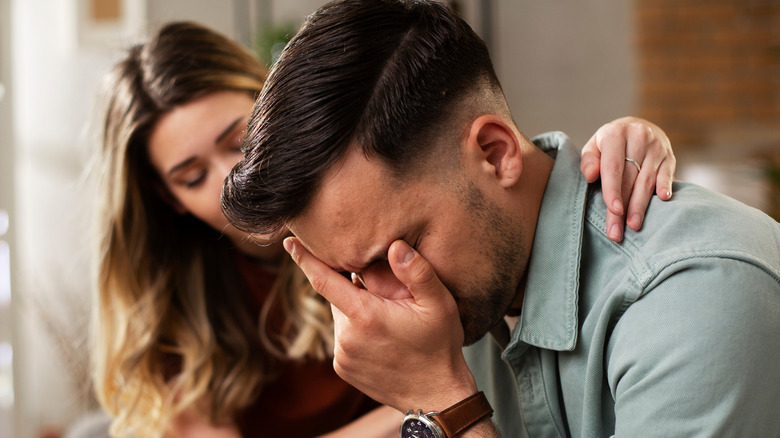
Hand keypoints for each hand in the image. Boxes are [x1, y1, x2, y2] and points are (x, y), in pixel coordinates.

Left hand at [284, 237, 476, 411]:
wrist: (436, 396)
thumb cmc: (439, 346)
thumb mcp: (439, 304)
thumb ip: (418, 272)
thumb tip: (395, 246)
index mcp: (365, 317)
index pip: (324, 280)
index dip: (305, 258)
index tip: (290, 242)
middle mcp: (346, 338)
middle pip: (337, 296)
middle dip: (352, 286)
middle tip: (386, 291)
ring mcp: (342, 356)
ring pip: (341, 316)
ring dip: (356, 308)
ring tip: (389, 317)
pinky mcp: (342, 369)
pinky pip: (343, 337)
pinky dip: (356, 329)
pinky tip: (382, 335)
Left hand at [580, 116, 675, 241]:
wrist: (637, 126)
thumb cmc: (609, 144)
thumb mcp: (594, 146)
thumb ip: (589, 160)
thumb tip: (590, 176)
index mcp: (616, 133)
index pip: (613, 167)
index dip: (613, 190)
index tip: (613, 211)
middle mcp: (638, 137)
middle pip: (630, 178)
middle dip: (623, 207)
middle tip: (617, 231)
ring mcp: (657, 147)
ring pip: (648, 180)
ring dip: (641, 205)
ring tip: (633, 225)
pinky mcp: (670, 155)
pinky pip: (668, 173)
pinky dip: (665, 186)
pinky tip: (663, 200)